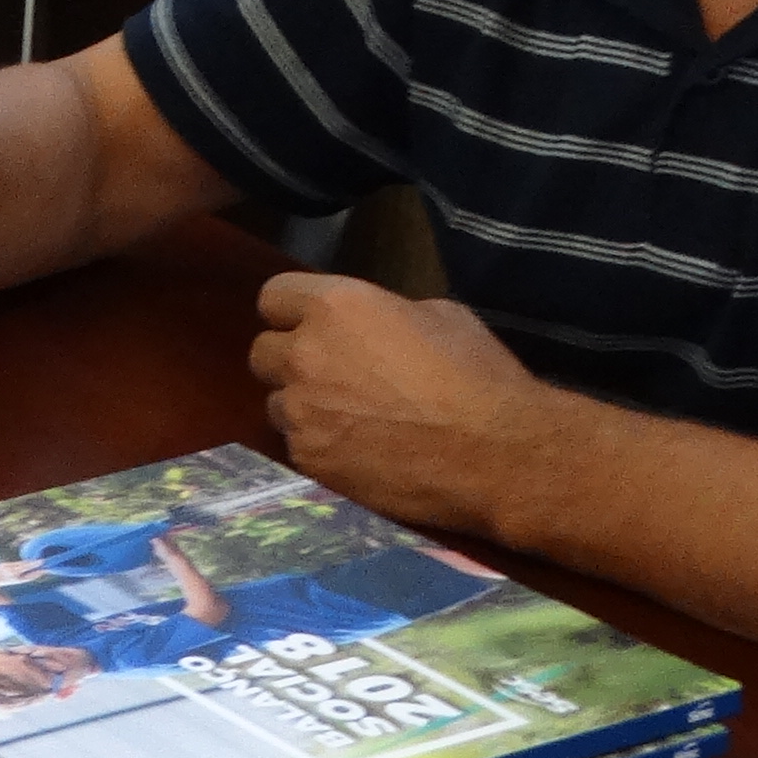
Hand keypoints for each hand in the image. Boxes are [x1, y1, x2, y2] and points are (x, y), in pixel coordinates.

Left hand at [247, 271, 568, 538]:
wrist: (495, 455)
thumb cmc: (477, 375)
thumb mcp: (439, 315)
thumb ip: (386, 313)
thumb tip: (375, 326)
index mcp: (336, 306)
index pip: (274, 297)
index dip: (294, 311)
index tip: (312, 324)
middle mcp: (305, 355)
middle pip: (262, 352)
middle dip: (291, 359)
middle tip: (331, 374)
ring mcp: (301, 413)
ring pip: (276, 403)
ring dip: (303, 407)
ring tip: (349, 419)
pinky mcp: (309, 461)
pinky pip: (297, 446)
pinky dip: (320, 446)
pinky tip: (359, 452)